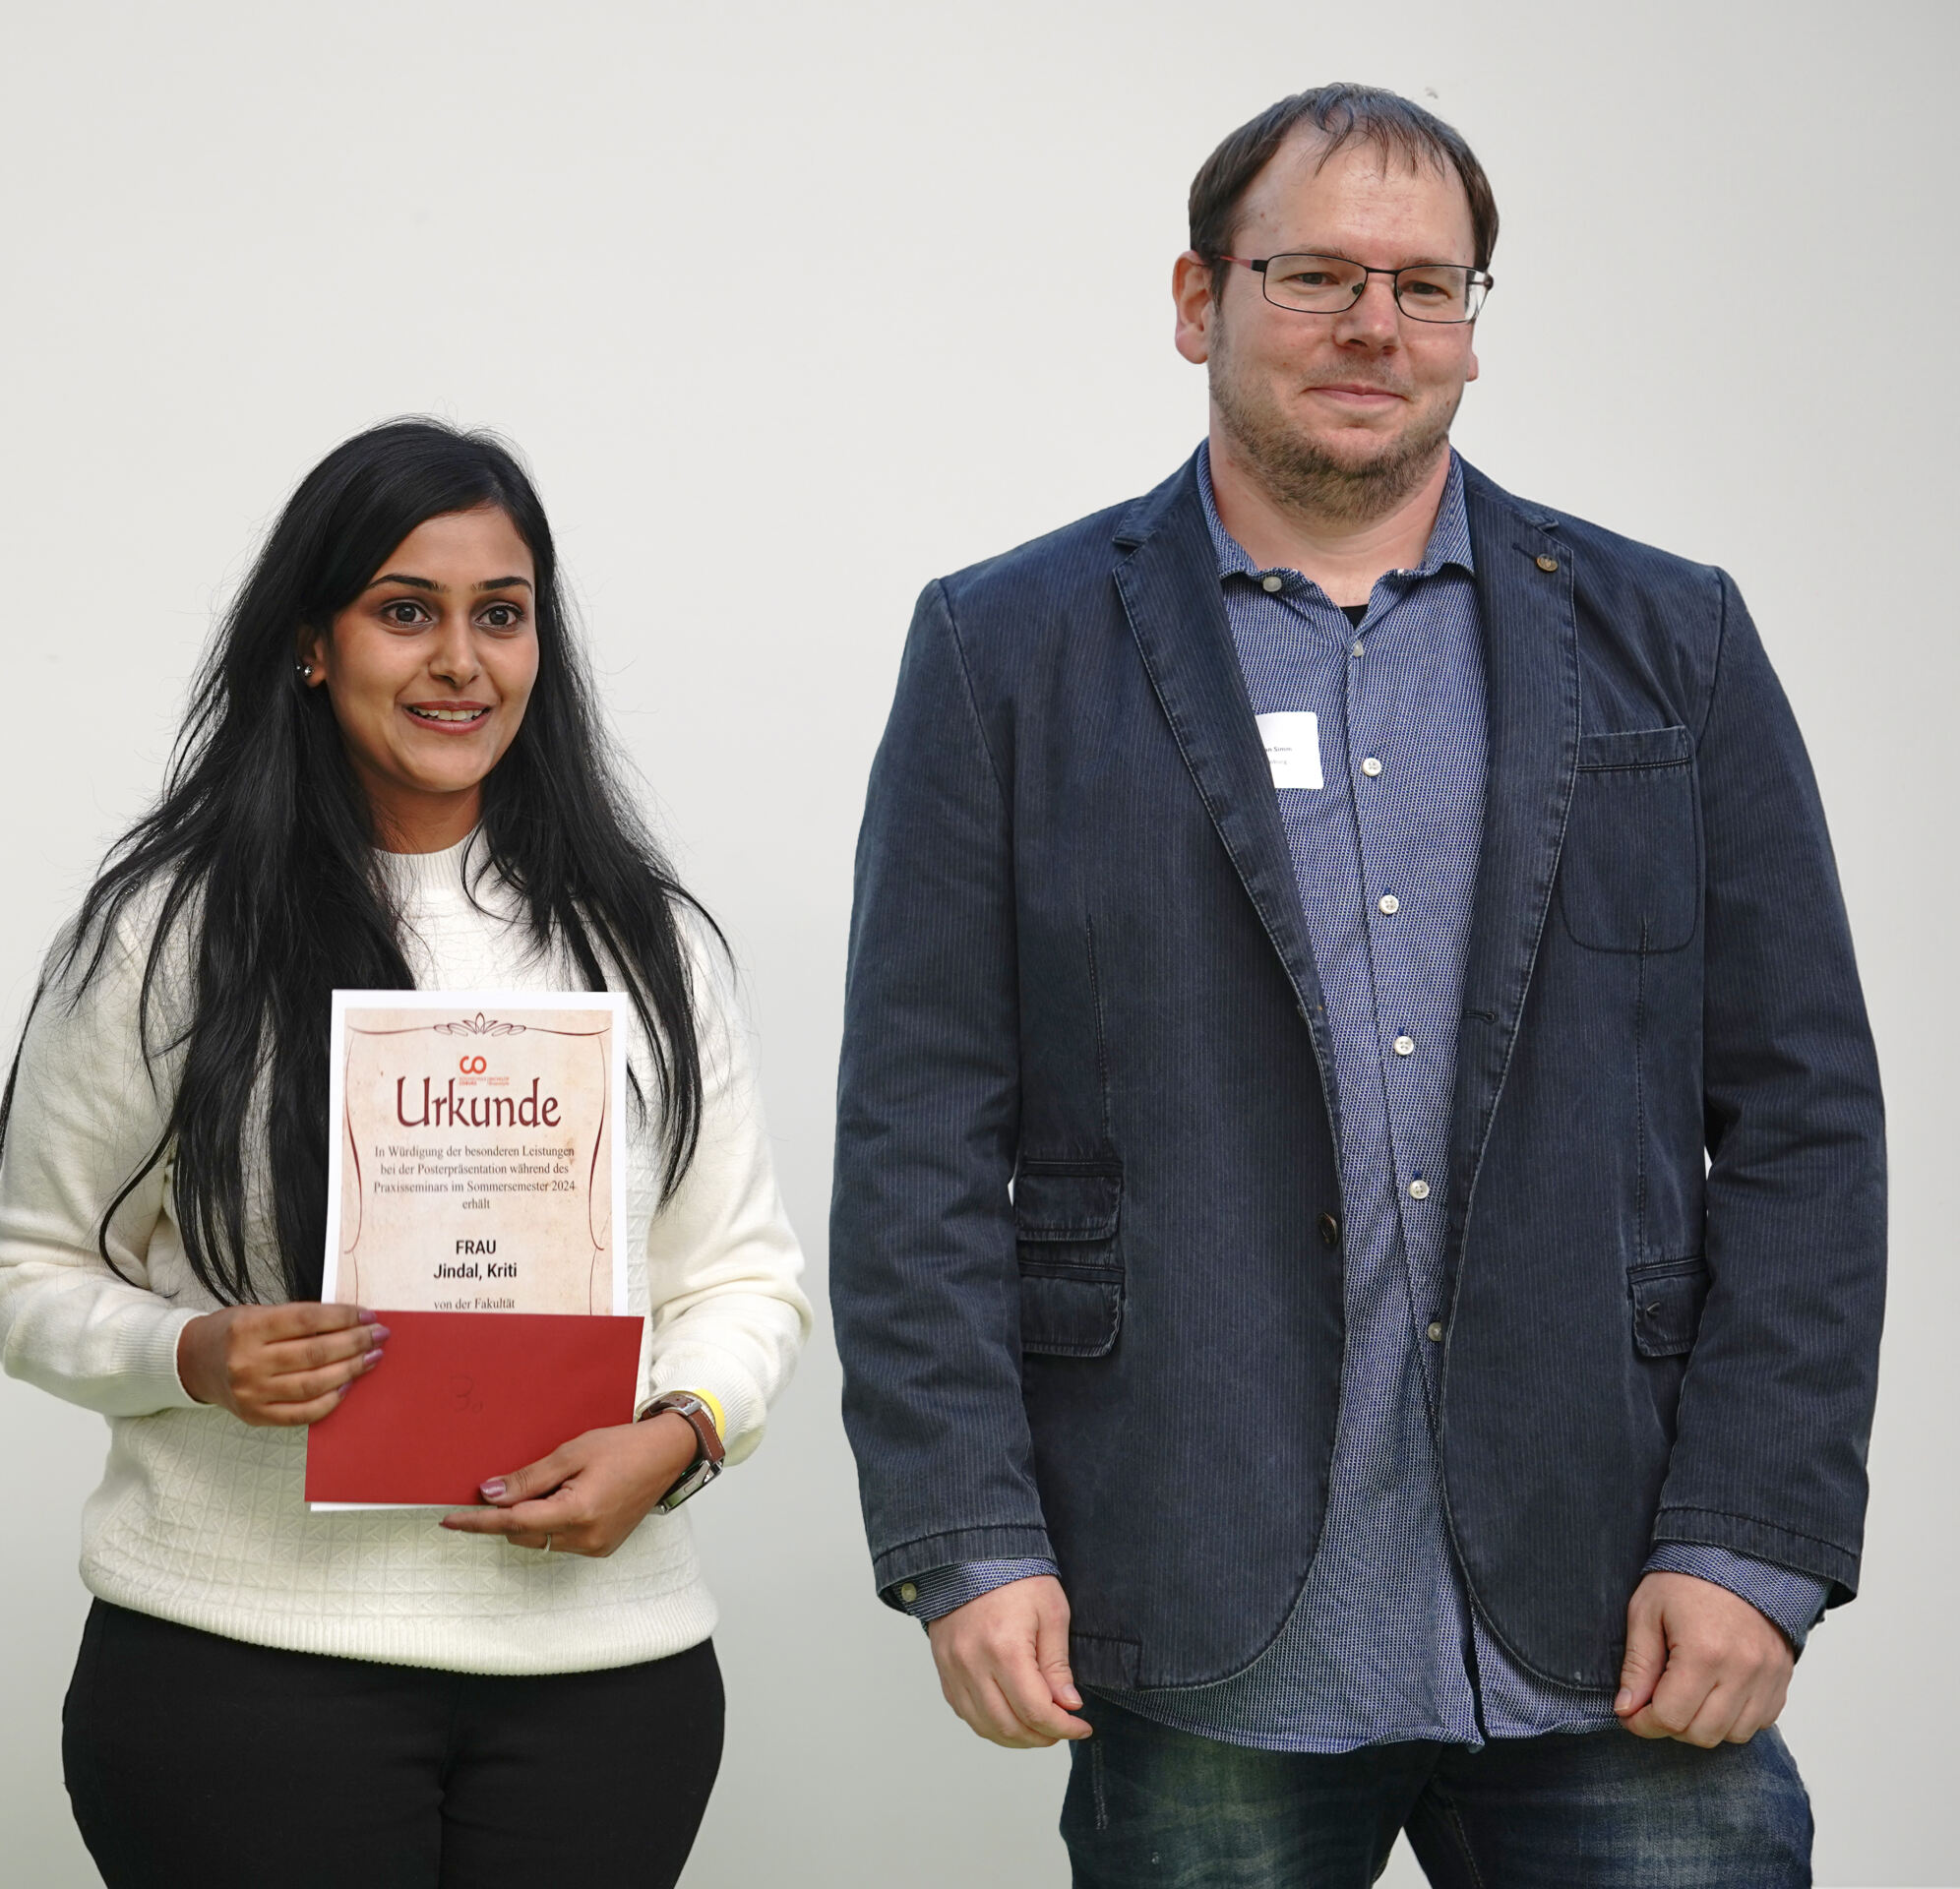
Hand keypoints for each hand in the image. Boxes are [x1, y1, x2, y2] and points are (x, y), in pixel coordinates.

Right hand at [176, 1302, 385, 1424]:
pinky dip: (329, 1401)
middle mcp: (247, 1362)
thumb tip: (351, 1323)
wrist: (193, 1363)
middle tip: (379, 1336)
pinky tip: (346, 1386)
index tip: (369, 1317)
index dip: (343, 1318)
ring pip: (313, 1385)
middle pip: (315, 1353)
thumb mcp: (258, 1313)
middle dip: (355, 1343)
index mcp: (248, 1328)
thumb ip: (297, 1320)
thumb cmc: (233, 1333)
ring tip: (370, 1358)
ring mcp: (251, 1393)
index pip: (307, 1320)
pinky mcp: (255, 1416)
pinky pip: (301, 1413)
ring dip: (350, 1371)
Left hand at [437, 1414, 698, 1557]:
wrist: (667, 1455)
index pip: (512, 1523)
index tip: (449, 1520)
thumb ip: (529, 1478)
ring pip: (541, 1539)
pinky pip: (562, 1540)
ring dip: (534, 1518)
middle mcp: (586, 1538)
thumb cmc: (624, 1447)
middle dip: (511, 1512)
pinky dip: (553, 1522)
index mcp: (577, 1512)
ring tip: (558, 1484)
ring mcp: (596, 1546)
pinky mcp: (602, 1547)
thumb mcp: (572, 1453)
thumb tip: (491, 1494)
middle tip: (520, 1481)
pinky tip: (569, 1496)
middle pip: (524, 1534)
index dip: (478, 1521)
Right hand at [926, 1574, 1091, 1747]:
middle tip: (1062, 1729)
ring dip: (1015, 1737)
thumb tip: (1068, 1705)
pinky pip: (965, 1712)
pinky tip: (1009, 1715)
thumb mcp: (1051, 1613)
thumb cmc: (1015, 1576)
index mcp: (1004, 1649)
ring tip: (1038, 1728)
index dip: (1063, 1727)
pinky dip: (989, 1723)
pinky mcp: (943, 1668)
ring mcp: (953, 1668)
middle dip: (1041, 1737)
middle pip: (1008, 1726)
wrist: (972, 1554)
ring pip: (984, 1726)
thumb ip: (1057, 1665)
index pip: (1035, 1711)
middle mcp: (972, 1664)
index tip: (1081, 1726)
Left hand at [1615, 1571, 1793, 1745]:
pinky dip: (1734, 1719)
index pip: (1671, 1717)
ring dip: (1703, 1726)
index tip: (1630, 1714)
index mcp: (1704, 1652)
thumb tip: (1627, 1709)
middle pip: (1702, 1734)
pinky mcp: (1783, 1680)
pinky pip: (1760, 1723)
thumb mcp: (1646, 1612)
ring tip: (1685, 1696)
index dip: (1643, 1723)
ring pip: (1733, 1735)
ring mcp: (1768, 1678)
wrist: (1737, 1557)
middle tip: (1654, 1703)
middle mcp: (1743, 1671)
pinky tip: (1714, 1693)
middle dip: (1670, 1726)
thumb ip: (1637, 1666)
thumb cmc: (1686, 1579)